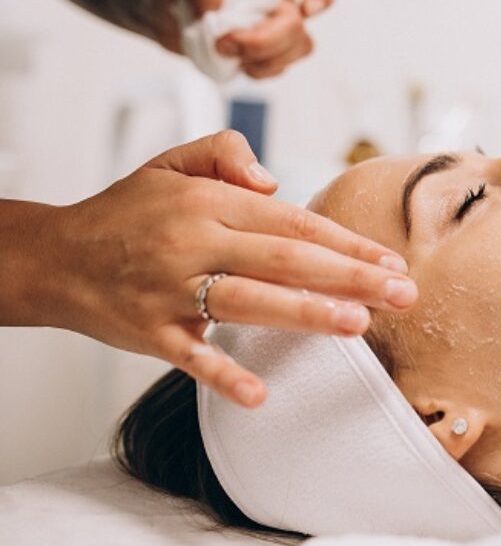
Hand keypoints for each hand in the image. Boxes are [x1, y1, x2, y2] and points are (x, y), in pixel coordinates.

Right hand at [41, 131, 411, 407]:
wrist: (52, 256)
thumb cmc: (126, 211)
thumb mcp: (171, 162)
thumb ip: (226, 152)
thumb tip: (274, 179)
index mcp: (208, 202)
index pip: (293, 221)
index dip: (346, 242)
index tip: (391, 262)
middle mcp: (194, 241)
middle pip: (286, 258)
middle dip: (351, 277)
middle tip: (402, 295)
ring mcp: (170, 289)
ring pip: (249, 300)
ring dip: (306, 312)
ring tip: (358, 324)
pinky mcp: (148, 332)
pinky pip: (190, 356)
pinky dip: (223, 375)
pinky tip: (261, 393)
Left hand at [131, 0, 334, 77]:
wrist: (154, 11)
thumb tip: (219, 4)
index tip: (306, 10)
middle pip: (299, 25)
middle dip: (264, 41)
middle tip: (224, 43)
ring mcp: (273, 29)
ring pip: (297, 50)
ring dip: (262, 59)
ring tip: (224, 51)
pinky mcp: (263, 54)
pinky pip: (278, 69)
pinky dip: (256, 71)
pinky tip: (231, 62)